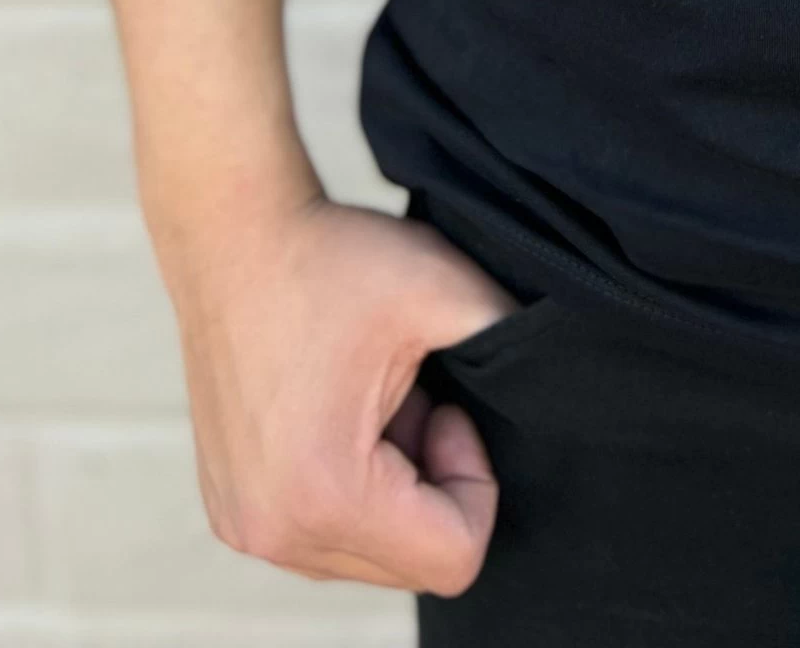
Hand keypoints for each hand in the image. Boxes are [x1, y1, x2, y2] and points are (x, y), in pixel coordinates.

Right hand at [162, 190, 517, 593]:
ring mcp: (245, 526)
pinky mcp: (233, 509)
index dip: (475, 481)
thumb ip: (511, 338)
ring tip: (379, 398)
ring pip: (370, 554)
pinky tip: (344, 410)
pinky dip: (353, 485)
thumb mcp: (442, 290)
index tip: (448, 405)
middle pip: (410, 565)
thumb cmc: (326, 259)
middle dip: (434, 484)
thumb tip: (567, 370)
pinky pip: (324, 536)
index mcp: (325, 495)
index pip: (452, 559)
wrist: (232, 234)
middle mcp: (274, 531)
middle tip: (417, 396)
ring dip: (395, 486)